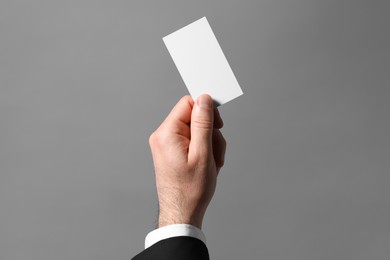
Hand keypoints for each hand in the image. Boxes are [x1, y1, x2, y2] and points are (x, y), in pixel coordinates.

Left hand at [148, 94, 225, 228]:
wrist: (182, 213)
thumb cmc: (191, 189)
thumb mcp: (203, 153)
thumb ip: (203, 123)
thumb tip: (204, 99)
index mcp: (167, 133)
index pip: (188, 103)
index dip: (207, 111)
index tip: (219, 124)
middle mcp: (162, 136)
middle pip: (193, 117)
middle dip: (210, 132)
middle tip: (216, 151)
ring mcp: (166, 144)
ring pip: (196, 130)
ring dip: (210, 144)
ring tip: (212, 163)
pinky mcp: (171, 152)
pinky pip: (191, 141)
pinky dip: (203, 150)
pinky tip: (207, 165)